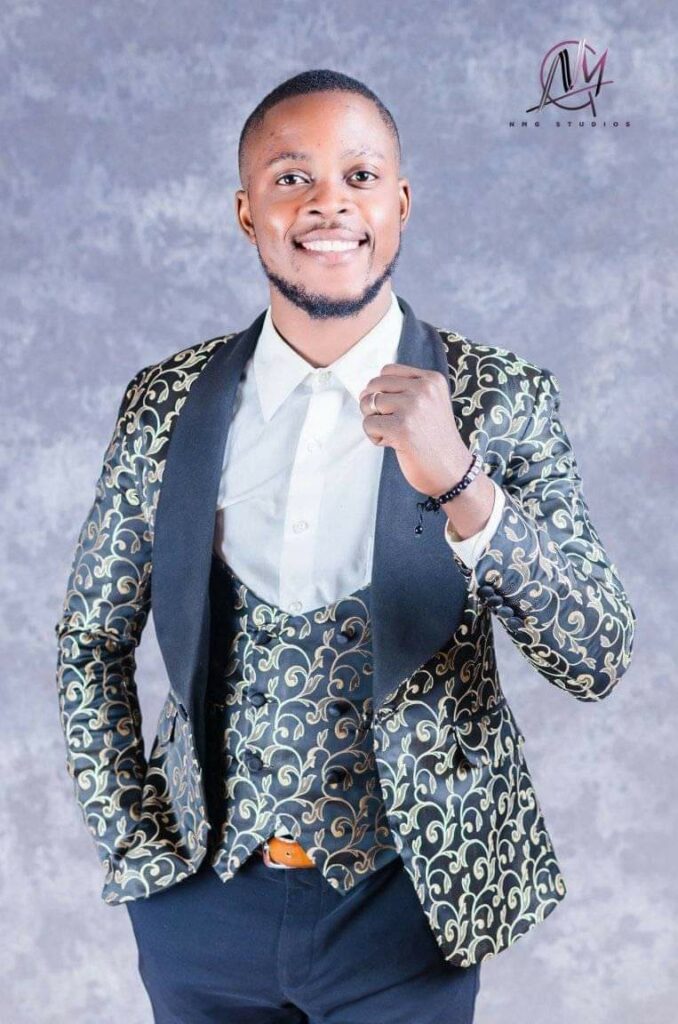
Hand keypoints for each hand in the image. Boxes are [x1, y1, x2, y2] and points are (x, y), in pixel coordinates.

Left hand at [358, 363, 470, 495]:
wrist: (453, 471)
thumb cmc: (435, 441)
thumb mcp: (429, 404)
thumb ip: (404, 391)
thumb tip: (365, 391)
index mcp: (431, 380)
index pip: (387, 370)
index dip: (381, 390)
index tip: (393, 408)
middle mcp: (423, 389)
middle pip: (374, 385)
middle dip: (373, 405)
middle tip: (390, 423)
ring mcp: (413, 408)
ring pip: (368, 404)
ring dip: (374, 421)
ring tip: (393, 434)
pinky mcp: (401, 428)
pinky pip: (368, 424)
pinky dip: (375, 437)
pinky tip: (393, 444)